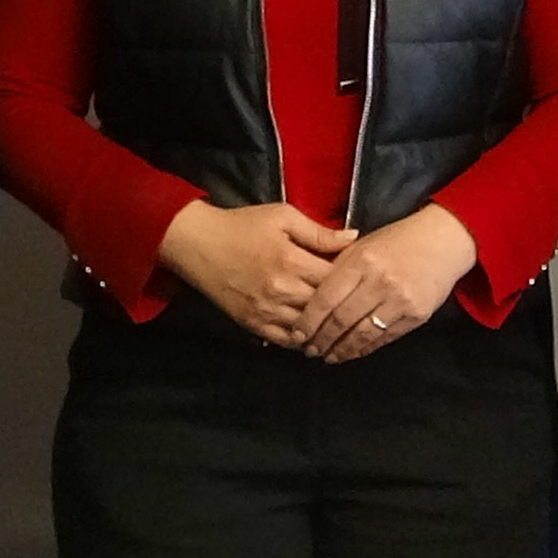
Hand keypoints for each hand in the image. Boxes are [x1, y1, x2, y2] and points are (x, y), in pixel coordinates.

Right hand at [157, 199, 354, 344]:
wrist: (197, 243)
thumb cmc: (242, 225)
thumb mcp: (283, 217)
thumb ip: (319, 232)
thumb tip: (354, 237)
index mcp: (290, 260)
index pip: (335, 278)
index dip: (351, 279)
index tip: (360, 277)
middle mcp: (280, 290)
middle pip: (325, 305)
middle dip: (342, 303)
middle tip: (355, 301)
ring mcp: (265, 311)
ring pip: (308, 327)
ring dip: (325, 325)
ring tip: (340, 320)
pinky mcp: (252, 324)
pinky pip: (285, 341)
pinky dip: (303, 340)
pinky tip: (315, 334)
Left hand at [299, 204, 479, 359]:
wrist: (443, 241)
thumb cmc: (398, 241)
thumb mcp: (362, 246)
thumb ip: (336, 269)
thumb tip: (309, 298)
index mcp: (362, 261)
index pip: (326, 298)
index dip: (308, 321)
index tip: (297, 334)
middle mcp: (381, 282)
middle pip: (341, 320)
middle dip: (321, 340)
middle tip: (309, 350)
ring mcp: (401, 300)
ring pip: (362, 334)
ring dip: (341, 350)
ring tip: (328, 356)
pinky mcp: (417, 315)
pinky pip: (384, 338)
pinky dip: (365, 348)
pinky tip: (353, 352)